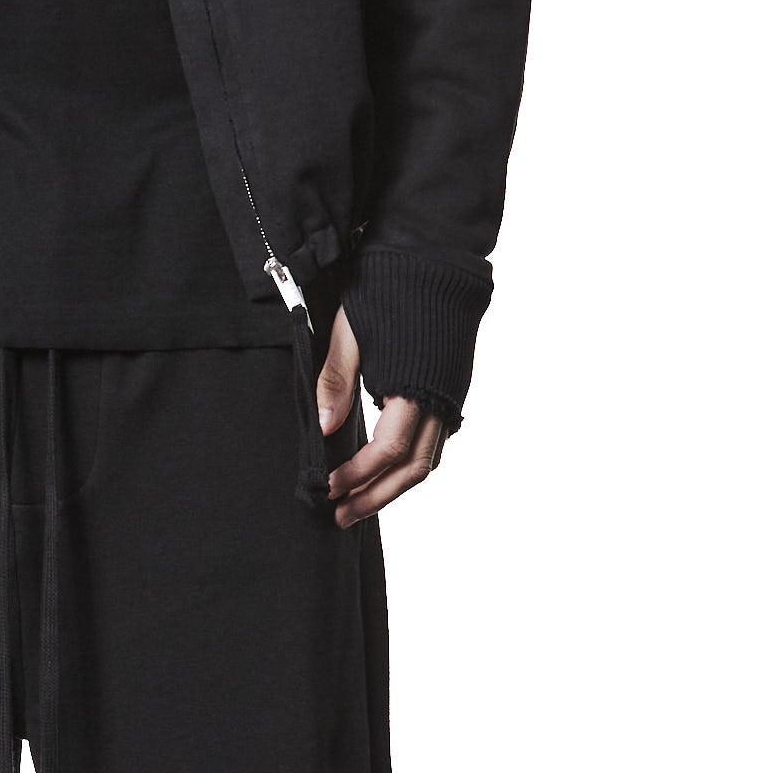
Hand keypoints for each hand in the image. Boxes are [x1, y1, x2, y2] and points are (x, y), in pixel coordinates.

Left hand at [315, 304, 444, 526]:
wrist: (436, 256)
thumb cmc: (389, 287)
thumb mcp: (351, 331)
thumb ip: (336, 381)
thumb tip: (323, 429)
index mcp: (415, 388)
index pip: (387, 451)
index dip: (357, 475)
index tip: (327, 487)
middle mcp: (440, 400)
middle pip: (414, 470)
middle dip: (376, 497)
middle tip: (340, 516)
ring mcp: (450, 397)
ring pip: (428, 459)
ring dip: (394, 486)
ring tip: (358, 501)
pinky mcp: (451, 390)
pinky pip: (435, 441)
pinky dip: (409, 463)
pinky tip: (384, 468)